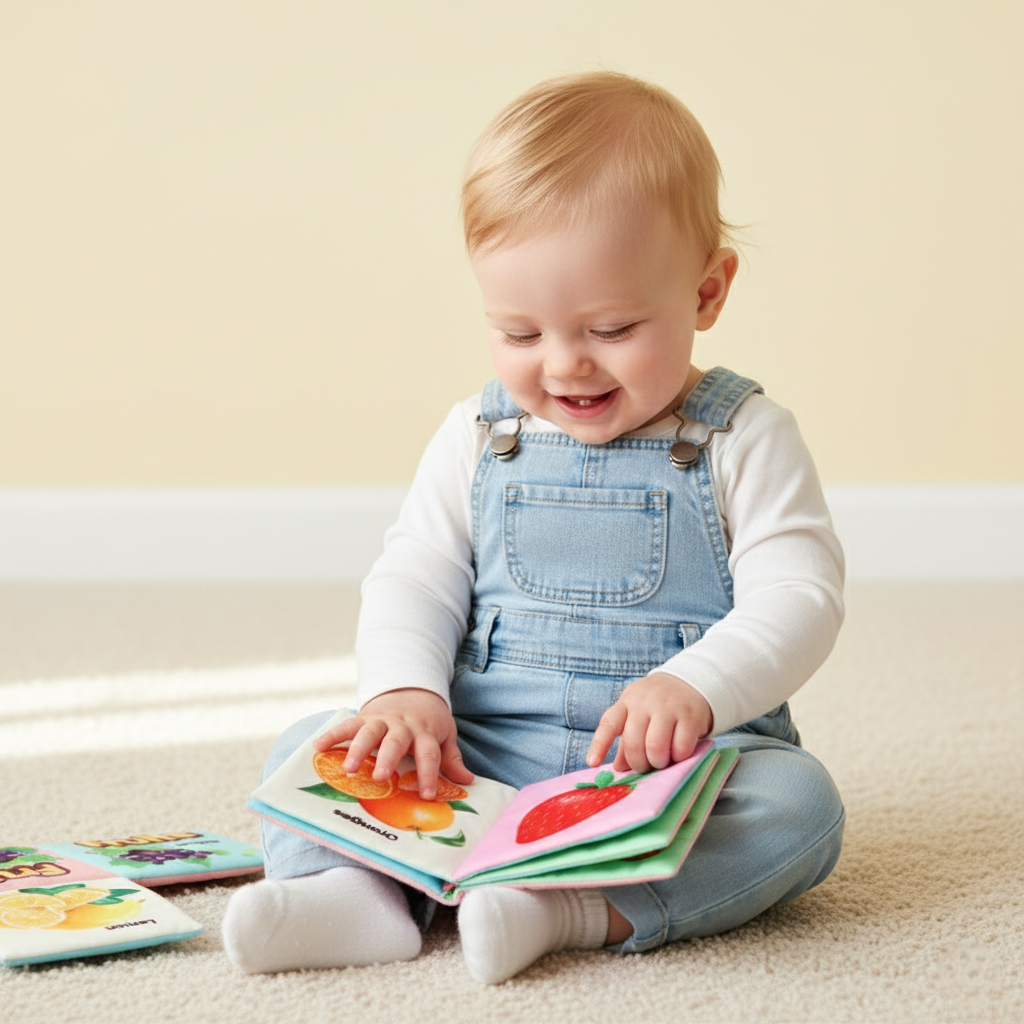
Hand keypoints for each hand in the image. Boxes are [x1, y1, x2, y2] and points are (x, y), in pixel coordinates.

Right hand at [312, 688, 473, 800]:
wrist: (413, 687)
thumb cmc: (429, 720)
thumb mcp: (445, 734)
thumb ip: (452, 758)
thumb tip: (469, 782)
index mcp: (426, 731)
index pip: (430, 753)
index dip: (429, 773)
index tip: (428, 795)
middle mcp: (403, 725)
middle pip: (396, 740)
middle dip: (388, 758)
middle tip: (380, 777)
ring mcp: (382, 719)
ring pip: (369, 732)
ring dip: (358, 749)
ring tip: (347, 768)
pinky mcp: (365, 716)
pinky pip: (347, 724)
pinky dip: (333, 734)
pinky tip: (318, 746)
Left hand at [586, 672, 712, 773]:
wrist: (690, 681)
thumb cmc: (658, 705)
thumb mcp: (637, 714)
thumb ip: (627, 740)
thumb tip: (619, 767)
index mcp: (627, 702)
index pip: (609, 723)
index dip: (599, 745)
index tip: (592, 763)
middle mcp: (645, 702)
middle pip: (633, 742)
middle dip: (638, 763)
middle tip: (646, 767)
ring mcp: (668, 707)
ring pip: (655, 747)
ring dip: (658, 762)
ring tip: (662, 761)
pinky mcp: (690, 716)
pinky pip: (680, 747)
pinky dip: (679, 757)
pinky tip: (679, 753)